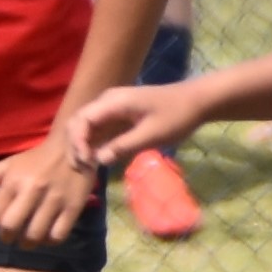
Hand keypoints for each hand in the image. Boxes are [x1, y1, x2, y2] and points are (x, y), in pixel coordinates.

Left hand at [0, 132, 98, 247]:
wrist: (71, 148)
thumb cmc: (35, 159)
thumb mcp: (8, 164)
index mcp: (13, 180)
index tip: (1, 221)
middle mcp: (32, 190)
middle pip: (11, 226)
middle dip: (7, 237)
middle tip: (11, 237)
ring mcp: (54, 200)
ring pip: (35, 234)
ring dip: (28, 243)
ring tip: (28, 240)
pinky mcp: (74, 207)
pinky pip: (58, 235)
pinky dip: (50, 241)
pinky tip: (47, 236)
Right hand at [68, 79, 201, 169]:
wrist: (196, 102)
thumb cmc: (176, 116)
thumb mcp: (152, 135)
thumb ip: (123, 146)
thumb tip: (98, 160)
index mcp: (114, 102)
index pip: (82, 120)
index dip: (78, 142)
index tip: (87, 162)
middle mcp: (107, 102)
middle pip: (77, 122)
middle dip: (75, 145)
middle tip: (84, 169)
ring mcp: (111, 108)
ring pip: (85, 127)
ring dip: (82, 146)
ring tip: (87, 168)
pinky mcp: (117, 116)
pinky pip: (98, 129)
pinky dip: (93, 144)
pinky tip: (96, 160)